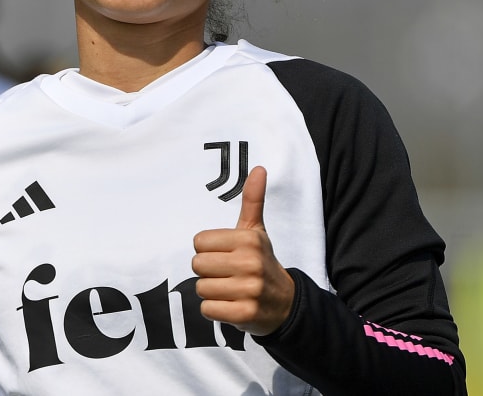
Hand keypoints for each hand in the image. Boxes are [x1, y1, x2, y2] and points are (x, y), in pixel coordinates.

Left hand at [191, 165, 293, 335]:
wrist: (286, 303)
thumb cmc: (262, 263)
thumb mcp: (257, 231)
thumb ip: (252, 200)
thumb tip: (258, 168)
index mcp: (248, 239)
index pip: (199, 242)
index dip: (208, 250)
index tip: (226, 256)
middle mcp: (250, 263)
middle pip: (197, 265)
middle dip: (208, 272)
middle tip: (227, 274)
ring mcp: (249, 290)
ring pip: (201, 288)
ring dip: (211, 292)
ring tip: (231, 290)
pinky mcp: (245, 314)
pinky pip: (207, 309)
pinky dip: (215, 310)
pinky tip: (231, 305)